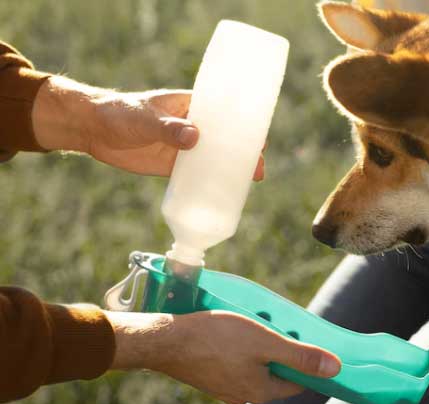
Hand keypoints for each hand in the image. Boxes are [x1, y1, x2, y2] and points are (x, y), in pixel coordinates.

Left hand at [32, 76, 263, 178]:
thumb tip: (194, 137)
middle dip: (244, 154)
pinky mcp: (173, 167)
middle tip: (258, 169)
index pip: (225, 115)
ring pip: (214, 160)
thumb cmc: (120, 113)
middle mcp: (193, 127)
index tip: (260, 139)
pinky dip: (210, 185)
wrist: (93, 130)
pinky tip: (223, 195)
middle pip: (225, 141)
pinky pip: (197, 177)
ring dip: (230, 171)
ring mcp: (184, 149)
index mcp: (191, 107)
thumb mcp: (146, 119)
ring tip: (249, 184)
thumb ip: (169, 128)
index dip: (245, 126)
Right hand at [106, 310, 340, 403]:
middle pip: (277, 373)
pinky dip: (240, 348)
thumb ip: (300, 356)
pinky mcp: (208, 377)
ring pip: (255, 366)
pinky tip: (234, 330)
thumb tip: (335, 369)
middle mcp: (244, 396)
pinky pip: (235, 363)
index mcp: (261, 392)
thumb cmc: (216, 338)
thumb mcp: (265, 342)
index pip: (299, 382)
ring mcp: (224, 388)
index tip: (312, 341)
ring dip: (261, 347)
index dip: (309, 362)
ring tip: (257, 323)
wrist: (163, 340)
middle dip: (283, 350)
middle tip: (282, 325)